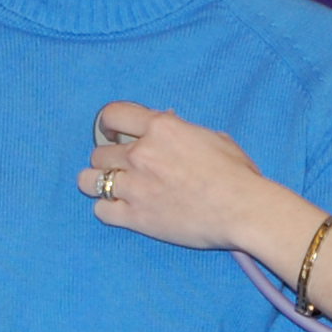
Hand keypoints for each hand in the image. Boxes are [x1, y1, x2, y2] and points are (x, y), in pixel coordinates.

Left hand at [80, 101, 294, 252]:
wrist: (243, 209)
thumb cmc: (236, 173)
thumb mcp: (211, 137)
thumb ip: (181, 129)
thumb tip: (166, 121)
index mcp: (160, 128)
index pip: (112, 114)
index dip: (108, 124)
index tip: (111, 133)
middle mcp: (141, 154)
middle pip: (98, 152)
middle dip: (107, 159)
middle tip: (121, 167)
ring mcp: (135, 186)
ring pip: (88, 180)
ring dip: (97, 182)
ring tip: (111, 187)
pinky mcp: (135, 217)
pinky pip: (101, 211)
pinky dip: (107, 210)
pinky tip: (119, 210)